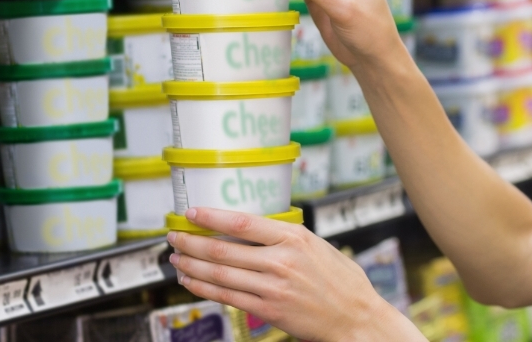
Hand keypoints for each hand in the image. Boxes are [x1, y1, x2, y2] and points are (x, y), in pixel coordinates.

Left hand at [167, 207, 425, 341]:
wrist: (356, 318)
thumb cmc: (343, 282)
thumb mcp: (319, 247)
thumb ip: (287, 238)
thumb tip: (254, 229)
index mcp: (295, 238)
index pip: (242, 222)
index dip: (211, 217)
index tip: (192, 212)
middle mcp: (281, 261)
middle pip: (223, 249)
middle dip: (191, 241)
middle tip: (174, 235)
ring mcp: (272, 287)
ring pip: (219, 274)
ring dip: (191, 265)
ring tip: (176, 257)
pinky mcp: (268, 310)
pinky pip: (227, 296)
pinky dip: (203, 288)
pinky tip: (191, 280)